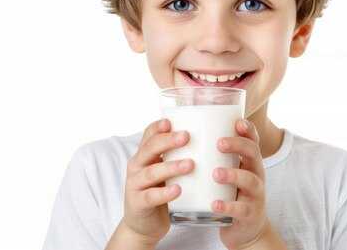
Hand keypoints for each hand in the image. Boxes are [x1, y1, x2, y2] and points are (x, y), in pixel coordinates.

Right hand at [119, 118, 193, 246]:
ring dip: (171, 167)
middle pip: (150, 148)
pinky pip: (151, 197)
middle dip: (168, 141)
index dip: (158, 127)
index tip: (171, 121)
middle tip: (187, 136)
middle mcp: (137, 166)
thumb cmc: (161, 191)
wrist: (144, 225)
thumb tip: (211, 137)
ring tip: (190, 164)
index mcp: (145, 155)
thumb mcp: (165, 171)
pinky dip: (165, 193)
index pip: (148, 135)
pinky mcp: (138, 204)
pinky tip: (178, 190)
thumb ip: (179, 156)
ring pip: (152, 172)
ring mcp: (135, 185)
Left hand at [212, 119, 277, 249]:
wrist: (244, 230)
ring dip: (233, 175)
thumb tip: (182, 133)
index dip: (248, 130)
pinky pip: (241, 209)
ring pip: (250, 180)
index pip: (253, 140)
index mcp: (249, 161)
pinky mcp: (251, 214)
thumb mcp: (227, 172)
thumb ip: (213, 156)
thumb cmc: (230, 194)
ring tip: (216, 173)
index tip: (237, 121)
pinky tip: (214, 204)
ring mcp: (256, 194)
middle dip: (239, 146)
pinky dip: (227, 206)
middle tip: (220, 143)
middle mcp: (256, 174)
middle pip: (254, 154)